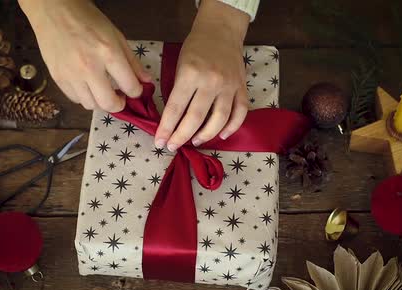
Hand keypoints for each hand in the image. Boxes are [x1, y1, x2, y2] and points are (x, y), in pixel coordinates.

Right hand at [19, 0, 151, 111]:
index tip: (134, 89)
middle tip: (120, 97)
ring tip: (102, 89)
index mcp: (108, 53)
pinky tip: (87, 85)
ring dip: (100, 101)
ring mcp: (71, 75)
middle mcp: (89, 67)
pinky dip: (84, 96)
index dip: (136, 92)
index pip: (130, 86)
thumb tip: (146, 81)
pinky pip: (75, 99)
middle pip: (109, 104)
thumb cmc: (88, 20)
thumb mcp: (116, 36)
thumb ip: (133, 61)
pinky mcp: (57, 78)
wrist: (54, 11)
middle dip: (119, 105)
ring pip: (91, 105)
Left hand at [155, 0, 249, 151]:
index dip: (166, 128)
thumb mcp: (179, 65)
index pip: (175, 108)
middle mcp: (211, 81)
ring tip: (195, 141)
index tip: (160, 141)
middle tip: (173, 146)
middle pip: (195, 118)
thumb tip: (173, 120)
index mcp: (190, 74)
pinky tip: (222, 135)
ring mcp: (229, 85)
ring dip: (206, 135)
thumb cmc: (195, 48)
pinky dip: (232, 127)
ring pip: (219, 119)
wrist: (221, 31)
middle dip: (181, 136)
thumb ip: (178, 91)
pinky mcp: (242, 87)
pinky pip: (240, 112)